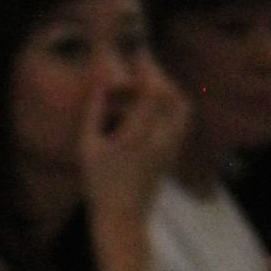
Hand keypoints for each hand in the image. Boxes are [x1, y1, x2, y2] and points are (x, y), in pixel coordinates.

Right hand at [78, 54, 187, 229]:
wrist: (123, 218)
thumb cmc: (99, 184)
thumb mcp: (88, 148)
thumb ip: (94, 113)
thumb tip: (102, 85)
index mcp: (136, 137)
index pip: (152, 93)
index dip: (148, 69)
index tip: (139, 53)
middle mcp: (160, 141)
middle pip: (172, 96)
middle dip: (160, 74)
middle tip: (145, 61)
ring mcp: (170, 149)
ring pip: (182, 108)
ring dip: (170, 88)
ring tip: (151, 79)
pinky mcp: (174, 154)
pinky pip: (181, 121)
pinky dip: (174, 104)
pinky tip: (158, 101)